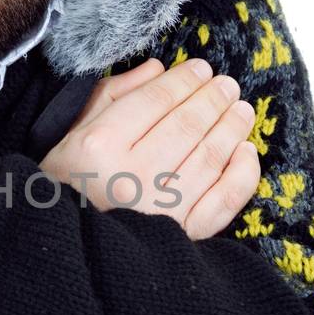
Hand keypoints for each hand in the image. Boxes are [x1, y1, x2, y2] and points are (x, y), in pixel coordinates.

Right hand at [39, 56, 259, 239]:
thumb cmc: (68, 183)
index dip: (184, 80)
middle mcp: (131, 176)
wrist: (68, 246)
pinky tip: (245, 152)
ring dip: (232, 128)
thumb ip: (113, 95)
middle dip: (213, 99)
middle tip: (228, 86)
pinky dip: (241, 174)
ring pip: (209, 157)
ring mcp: (160, 209)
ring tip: (241, 111)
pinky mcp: (182, 235)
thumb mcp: (73, 132)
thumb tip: (158, 69)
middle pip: (187, 125)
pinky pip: (223, 200)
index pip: (155, 101)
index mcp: (100, 146)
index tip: (201, 68)